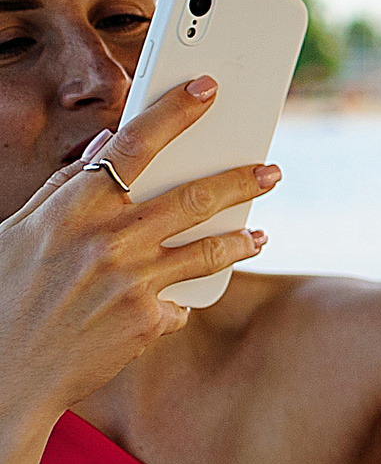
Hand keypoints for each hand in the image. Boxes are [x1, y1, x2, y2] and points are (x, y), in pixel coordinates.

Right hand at [0, 78, 272, 425]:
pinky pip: (180, 302)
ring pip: (207, 249)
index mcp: (71, 209)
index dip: (173, 112)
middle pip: (192, 197)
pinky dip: (179, 300)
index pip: (132, 145)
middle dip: (240, 180)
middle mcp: (105, 240)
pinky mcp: (146, 321)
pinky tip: (179, 302)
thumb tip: (106, 142)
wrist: (4, 375)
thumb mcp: (19, 232)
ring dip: (241, 239)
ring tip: (260, 234)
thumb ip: (65, 187)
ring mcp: (130, 281)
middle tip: (271, 170)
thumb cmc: (6, 295)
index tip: (207, 88)